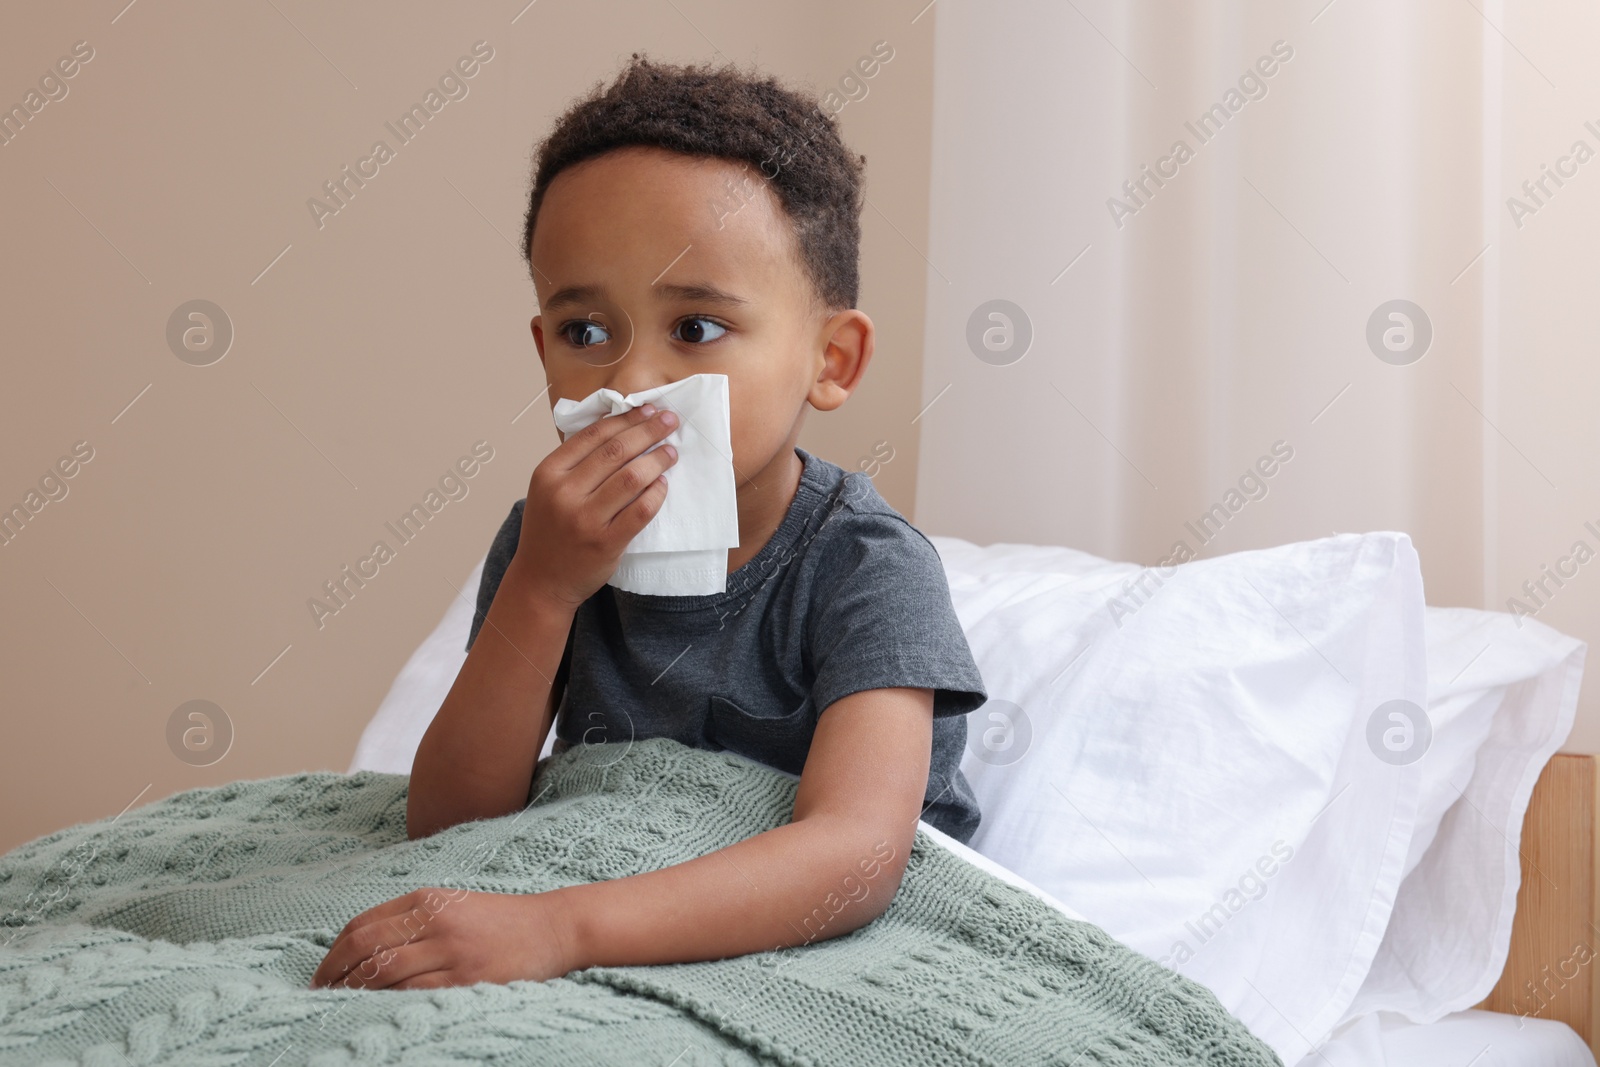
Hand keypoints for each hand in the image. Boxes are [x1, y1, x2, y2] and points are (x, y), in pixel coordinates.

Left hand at [308, 887, 579, 989]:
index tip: (319, 975)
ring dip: (353, 991)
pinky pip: (413, 992)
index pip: (362, 924)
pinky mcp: (467, 977)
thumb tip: (361, 949)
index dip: (332, 953)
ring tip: (338, 1006)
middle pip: (365, 946)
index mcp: (428, 899)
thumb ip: (413, 919)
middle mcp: (435, 920)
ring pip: (383, 972)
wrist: (554, 927)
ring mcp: (451, 949)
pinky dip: (387, 1002)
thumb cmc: (502, 921)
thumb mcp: (454, 905)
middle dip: (333, 974)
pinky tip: (374, 1011)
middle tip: (317, 995)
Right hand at [510, 403, 679, 608]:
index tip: (648, 409)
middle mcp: (564, 493)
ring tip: (671, 452)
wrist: (541, 581)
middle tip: (669, 422)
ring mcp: (585, 519)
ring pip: (632, 478)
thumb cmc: (550, 530)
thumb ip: (575, 462)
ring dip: (657, 460)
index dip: (626, 419)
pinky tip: (663, 485)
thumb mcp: (548, 489)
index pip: (594, 435)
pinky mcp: (606, 543)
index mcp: (548, 473)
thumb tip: (620, 427)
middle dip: (648, 431)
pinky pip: (641, 510)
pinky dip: (656, 494)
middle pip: (616, 451)